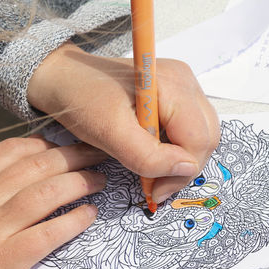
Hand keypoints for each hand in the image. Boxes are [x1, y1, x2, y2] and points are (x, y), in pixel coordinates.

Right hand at [0, 139, 108, 268]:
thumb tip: (35, 169)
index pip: (6, 152)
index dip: (43, 143)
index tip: (67, 143)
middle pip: (34, 167)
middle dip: (72, 156)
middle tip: (98, 155)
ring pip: (45, 194)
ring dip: (80, 182)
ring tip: (100, 181)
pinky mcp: (4, 261)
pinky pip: (48, 232)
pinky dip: (74, 220)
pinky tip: (91, 214)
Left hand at [27, 45, 220, 204]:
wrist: (63, 76)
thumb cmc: (80, 99)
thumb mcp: (109, 132)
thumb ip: (148, 155)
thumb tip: (186, 170)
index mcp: (173, 85)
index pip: (199, 139)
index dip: (182, 173)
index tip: (154, 192)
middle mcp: (186, 81)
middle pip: (206, 137)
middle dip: (184, 167)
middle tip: (154, 186)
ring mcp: (185, 85)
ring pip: (201, 134)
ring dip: (180, 159)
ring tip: (151, 171)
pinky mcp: (178, 93)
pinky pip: (190, 127)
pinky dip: (176, 147)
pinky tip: (153, 152)